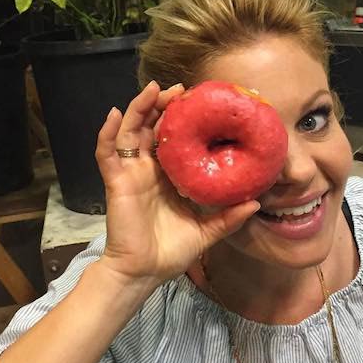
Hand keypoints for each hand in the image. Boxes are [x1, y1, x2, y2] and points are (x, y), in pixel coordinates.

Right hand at [94, 81, 259, 285]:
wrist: (145, 272)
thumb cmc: (171, 251)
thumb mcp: (206, 230)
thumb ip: (228, 217)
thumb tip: (256, 203)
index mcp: (169, 176)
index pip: (175, 139)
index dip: (184, 120)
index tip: (201, 103)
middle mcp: (149, 169)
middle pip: (152, 127)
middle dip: (163, 106)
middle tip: (180, 90)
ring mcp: (131, 173)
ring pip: (131, 131)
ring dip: (139, 108)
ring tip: (154, 89)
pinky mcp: (117, 181)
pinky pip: (107, 153)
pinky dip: (108, 132)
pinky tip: (115, 114)